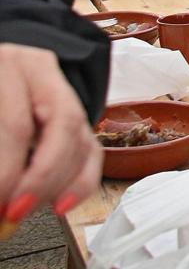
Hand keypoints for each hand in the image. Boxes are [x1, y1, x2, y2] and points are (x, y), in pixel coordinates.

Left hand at [0, 44, 102, 226]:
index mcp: (12, 66)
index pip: (18, 124)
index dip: (9, 169)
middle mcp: (48, 75)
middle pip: (62, 128)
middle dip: (41, 178)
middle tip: (15, 211)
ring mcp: (69, 96)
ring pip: (81, 141)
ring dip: (57, 185)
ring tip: (26, 210)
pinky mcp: (78, 119)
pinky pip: (91, 152)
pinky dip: (81, 183)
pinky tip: (62, 204)